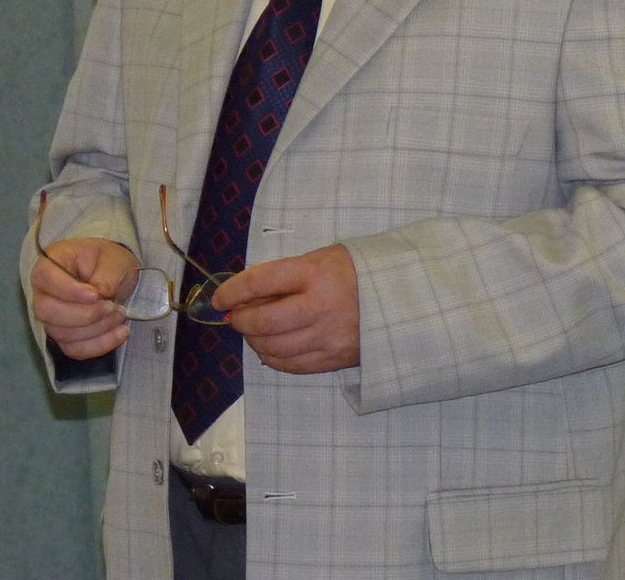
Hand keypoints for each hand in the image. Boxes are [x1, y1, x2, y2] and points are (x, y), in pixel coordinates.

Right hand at [31, 238, 140, 360]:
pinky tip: (121, 333)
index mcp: (51, 264)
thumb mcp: (114, 259)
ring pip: (61, 333)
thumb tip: (101, 292)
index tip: (96, 295)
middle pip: (46, 311)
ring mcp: (51, 318)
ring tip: (120, 315)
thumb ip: (107, 274)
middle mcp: (43, 293)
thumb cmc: (109, 262)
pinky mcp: (64, 337)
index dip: (68, 290)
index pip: (44, 278)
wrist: (115, 277)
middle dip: (84, 315)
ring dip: (96, 329)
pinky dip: (99, 345)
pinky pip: (74, 349)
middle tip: (112, 307)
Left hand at [217, 244, 360, 373]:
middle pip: (263, 322)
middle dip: (241, 320)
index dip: (232, 291)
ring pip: (273, 348)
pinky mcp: (335, 359)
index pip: (260, 282)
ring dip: (254, 341)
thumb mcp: (322, 259)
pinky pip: (291, 365)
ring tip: (256, 331)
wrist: (404, 298)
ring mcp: (328, 337)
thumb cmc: (357, 272)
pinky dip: (273, 358)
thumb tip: (247, 296)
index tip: (220, 298)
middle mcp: (320, 306)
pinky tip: (272, 348)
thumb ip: (286, 276)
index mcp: (316, 273)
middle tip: (237, 316)